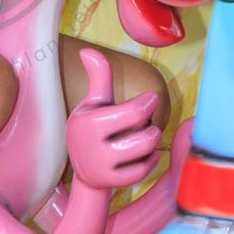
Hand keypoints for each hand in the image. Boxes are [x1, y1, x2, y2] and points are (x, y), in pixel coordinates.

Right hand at [66, 48, 160, 189]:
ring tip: (146, 135)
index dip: (149, 103)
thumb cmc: (91, 126)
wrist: (81, 167)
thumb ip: (99, 77)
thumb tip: (87, 50)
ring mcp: (102, 167)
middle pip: (145, 134)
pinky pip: (144, 170)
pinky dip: (150, 160)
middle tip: (146, 122)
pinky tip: (144, 154)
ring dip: (152, 141)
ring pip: (146, 152)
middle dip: (151, 125)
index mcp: (89, 123)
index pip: (134, 113)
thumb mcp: (93, 102)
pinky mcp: (111, 182)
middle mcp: (93, 147)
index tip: (151, 99)